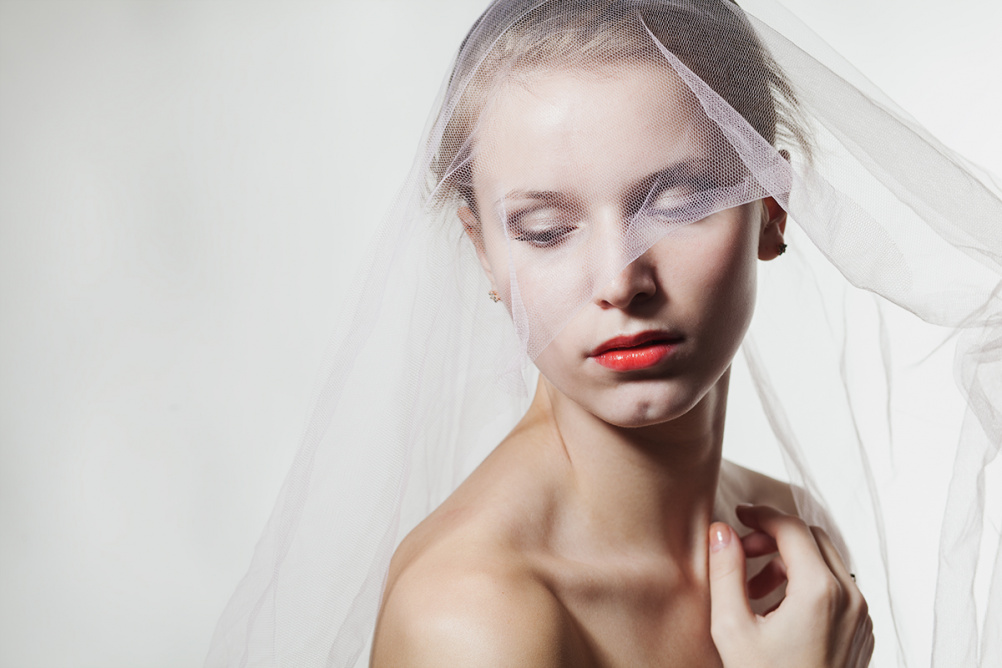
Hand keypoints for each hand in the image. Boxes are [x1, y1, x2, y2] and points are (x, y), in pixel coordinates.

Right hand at [707, 505, 872, 667]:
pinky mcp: (861, 632)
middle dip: (774, 537)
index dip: (761, 515)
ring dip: (790, 560)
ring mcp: (860, 617)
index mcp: (819, 591)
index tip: (737, 516)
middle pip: (813, 538)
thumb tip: (721, 531)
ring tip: (755, 588)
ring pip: (827, 562)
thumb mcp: (732, 628)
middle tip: (741, 552)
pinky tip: (778, 608)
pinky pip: (837, 589)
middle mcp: (849, 598)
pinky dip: (808, 582)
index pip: (792, 528)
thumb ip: (725, 572)